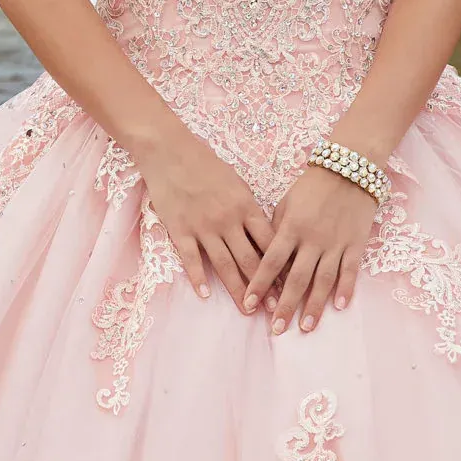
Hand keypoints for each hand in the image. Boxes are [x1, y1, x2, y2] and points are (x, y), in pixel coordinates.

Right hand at [138, 129, 275, 308]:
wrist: (170, 151)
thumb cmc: (206, 164)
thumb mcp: (237, 182)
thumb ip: (250, 209)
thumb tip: (265, 233)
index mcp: (246, 206)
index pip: (269, 243)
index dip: (281, 266)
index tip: (290, 284)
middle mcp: (228, 220)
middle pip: (250, 260)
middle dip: (264, 287)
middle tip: (273, 309)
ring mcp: (203, 226)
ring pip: (224, 265)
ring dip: (237, 289)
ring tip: (247, 310)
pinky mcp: (180, 229)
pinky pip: (192, 259)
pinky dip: (198, 277)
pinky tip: (205, 294)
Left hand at [243, 167, 379, 332]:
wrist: (349, 169)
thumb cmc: (311, 185)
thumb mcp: (286, 202)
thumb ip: (276, 229)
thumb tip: (267, 257)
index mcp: (291, 227)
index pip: (271, 261)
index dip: (259, 284)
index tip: (250, 304)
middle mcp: (312, 239)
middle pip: (296, 279)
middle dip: (285, 306)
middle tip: (277, 329)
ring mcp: (335, 243)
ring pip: (323, 280)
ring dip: (314, 306)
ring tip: (305, 327)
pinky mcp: (355, 244)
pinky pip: (350, 270)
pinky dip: (346, 289)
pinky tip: (339, 307)